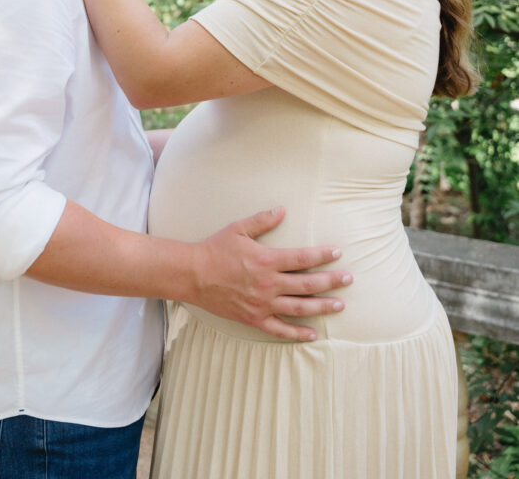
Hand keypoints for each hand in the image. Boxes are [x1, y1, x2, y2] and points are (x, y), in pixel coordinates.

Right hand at [192, 207, 351, 340]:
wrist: (193, 275)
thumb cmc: (215, 249)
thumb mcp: (238, 229)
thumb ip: (262, 220)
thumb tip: (282, 209)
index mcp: (267, 260)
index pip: (302, 258)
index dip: (322, 255)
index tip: (337, 253)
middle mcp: (268, 284)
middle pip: (307, 284)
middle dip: (331, 281)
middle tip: (348, 279)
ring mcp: (262, 304)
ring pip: (299, 308)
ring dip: (321, 306)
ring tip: (339, 305)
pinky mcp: (254, 319)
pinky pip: (280, 329)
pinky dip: (298, 333)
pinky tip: (313, 333)